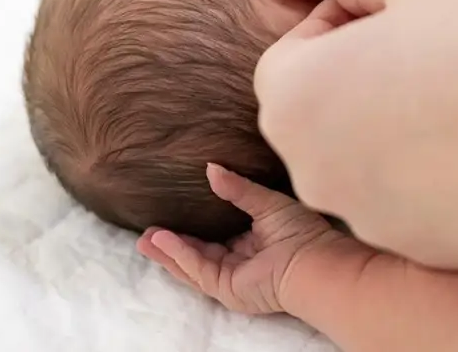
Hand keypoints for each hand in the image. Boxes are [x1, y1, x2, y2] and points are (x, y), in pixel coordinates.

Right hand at [136, 163, 361, 314]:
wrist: (313, 260)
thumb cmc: (301, 230)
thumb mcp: (265, 201)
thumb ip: (237, 188)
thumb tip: (210, 168)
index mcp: (251, 240)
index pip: (215, 236)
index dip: (192, 227)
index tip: (170, 214)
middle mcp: (239, 260)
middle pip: (197, 253)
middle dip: (170, 245)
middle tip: (144, 233)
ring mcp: (232, 277)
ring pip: (192, 265)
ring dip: (168, 252)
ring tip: (144, 240)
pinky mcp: (228, 289)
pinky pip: (199, 271)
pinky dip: (181, 256)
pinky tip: (165, 242)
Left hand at [254, 0, 457, 268]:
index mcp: (297, 99)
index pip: (290, 53)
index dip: (339, 22)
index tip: (393, 8)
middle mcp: (316, 172)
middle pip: (322, 111)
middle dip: (360, 74)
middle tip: (431, 43)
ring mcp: (370, 221)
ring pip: (367, 157)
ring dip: (398, 120)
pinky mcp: (426, 248)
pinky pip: (413, 196)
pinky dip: (437, 167)